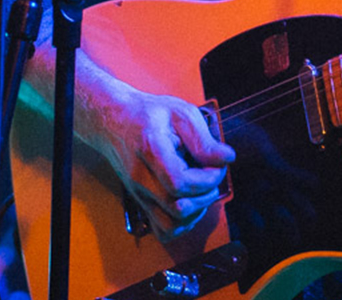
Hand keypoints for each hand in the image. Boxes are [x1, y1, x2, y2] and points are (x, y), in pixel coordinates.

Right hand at [24, 46, 233, 241]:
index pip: (180, 182)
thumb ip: (203, 139)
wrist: (115, 121)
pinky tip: (191, 201)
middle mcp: (140, 178)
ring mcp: (138, 193)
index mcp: (151, 150)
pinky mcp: (141, 202)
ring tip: (203, 190)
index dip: (207, 179)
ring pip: (170, 226)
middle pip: (177, 208)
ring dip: (195, 212)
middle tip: (212, 175)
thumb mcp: (181, 113)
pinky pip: (162, 229)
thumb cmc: (148, 114)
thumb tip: (226, 158)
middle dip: (205, 195)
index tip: (217, 164)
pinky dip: (182, 223)